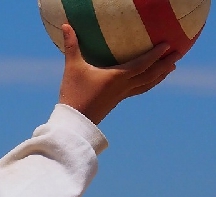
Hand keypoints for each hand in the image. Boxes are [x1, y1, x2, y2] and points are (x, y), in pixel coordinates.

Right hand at [57, 25, 179, 123]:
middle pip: (151, 75)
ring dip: (160, 75)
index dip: (156, 54)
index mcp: (117, 77)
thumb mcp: (72, 68)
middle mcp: (123, 86)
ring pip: (147, 85)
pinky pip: (138, 90)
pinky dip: (148, 84)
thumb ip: (71, 46)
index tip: (168, 44)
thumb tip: (65, 26)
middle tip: (178, 54)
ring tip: (171, 69)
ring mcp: (121, 95)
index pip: (142, 64)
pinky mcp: (116, 102)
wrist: (74, 121)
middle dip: (165, 64)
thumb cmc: (73, 93)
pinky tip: (148, 82)